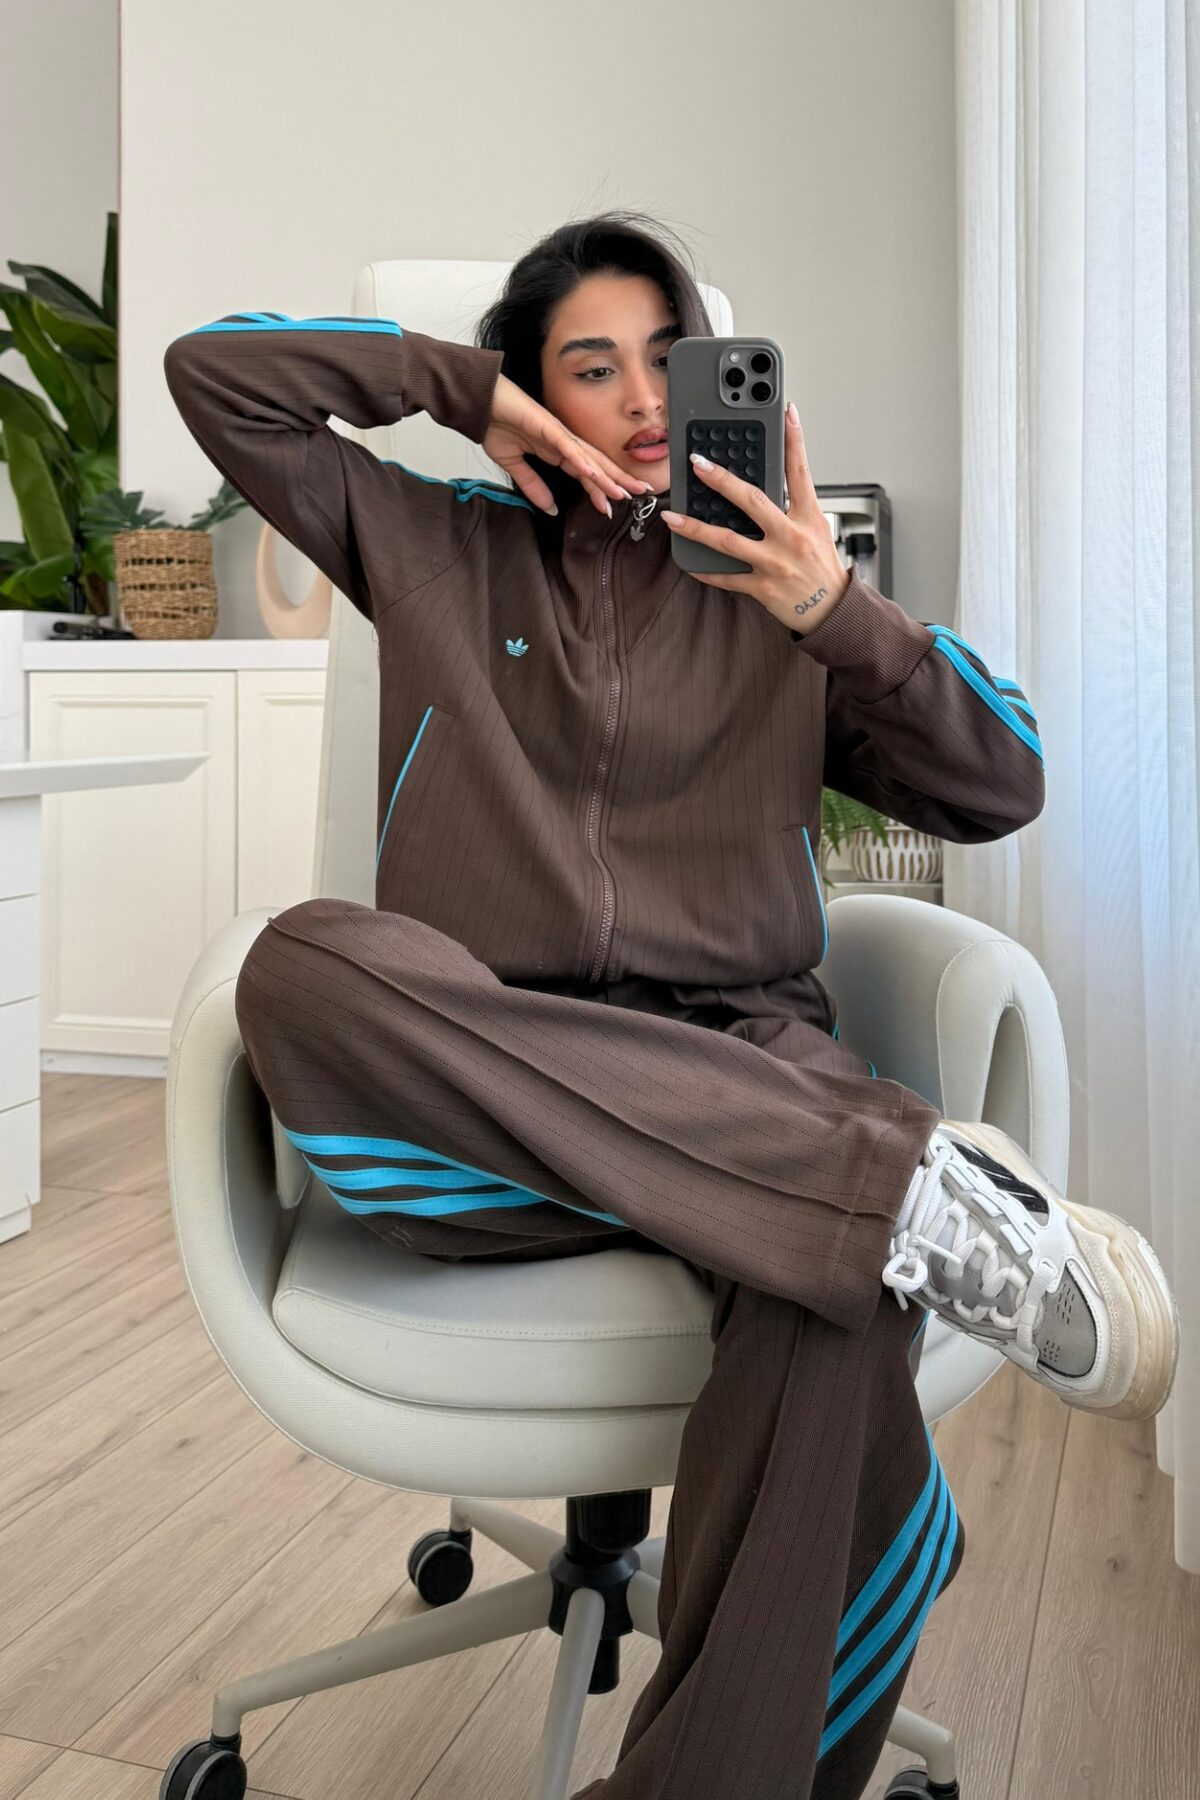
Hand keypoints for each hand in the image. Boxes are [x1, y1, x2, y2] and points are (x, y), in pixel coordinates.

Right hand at [483, 373, 651, 518]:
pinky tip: (593, 474)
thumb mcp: (514, 464)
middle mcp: (562, 442)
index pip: (584, 474)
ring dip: (606, 475)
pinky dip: (580, 461)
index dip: (598, 491)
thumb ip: (533, 485)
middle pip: (595, 465)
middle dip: (617, 480)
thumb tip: (550, 508)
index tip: (609, 509)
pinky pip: (567, 447)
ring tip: (623, 491)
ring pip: (587, 458)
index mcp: (556, 451)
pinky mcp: (546, 427)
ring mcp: (556, 434)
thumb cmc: (494, 424)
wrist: (479, 402)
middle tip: (639, 494)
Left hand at [660, 402, 850, 633]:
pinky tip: (688, 563)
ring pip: (728, 540)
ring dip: (696, 527)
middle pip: (752, 500)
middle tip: (698, 463)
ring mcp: (775, 562)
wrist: (832, 609)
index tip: (786, 411)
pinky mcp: (763, 587)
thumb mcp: (816, 529)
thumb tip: (764, 488)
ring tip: (673, 517)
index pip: (800, 470)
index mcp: (808, 516)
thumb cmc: (823, 568)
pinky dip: (706, 570)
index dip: (794, 438)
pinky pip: (726, 578)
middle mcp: (790, 536)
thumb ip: (792, 508)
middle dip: (721, 480)